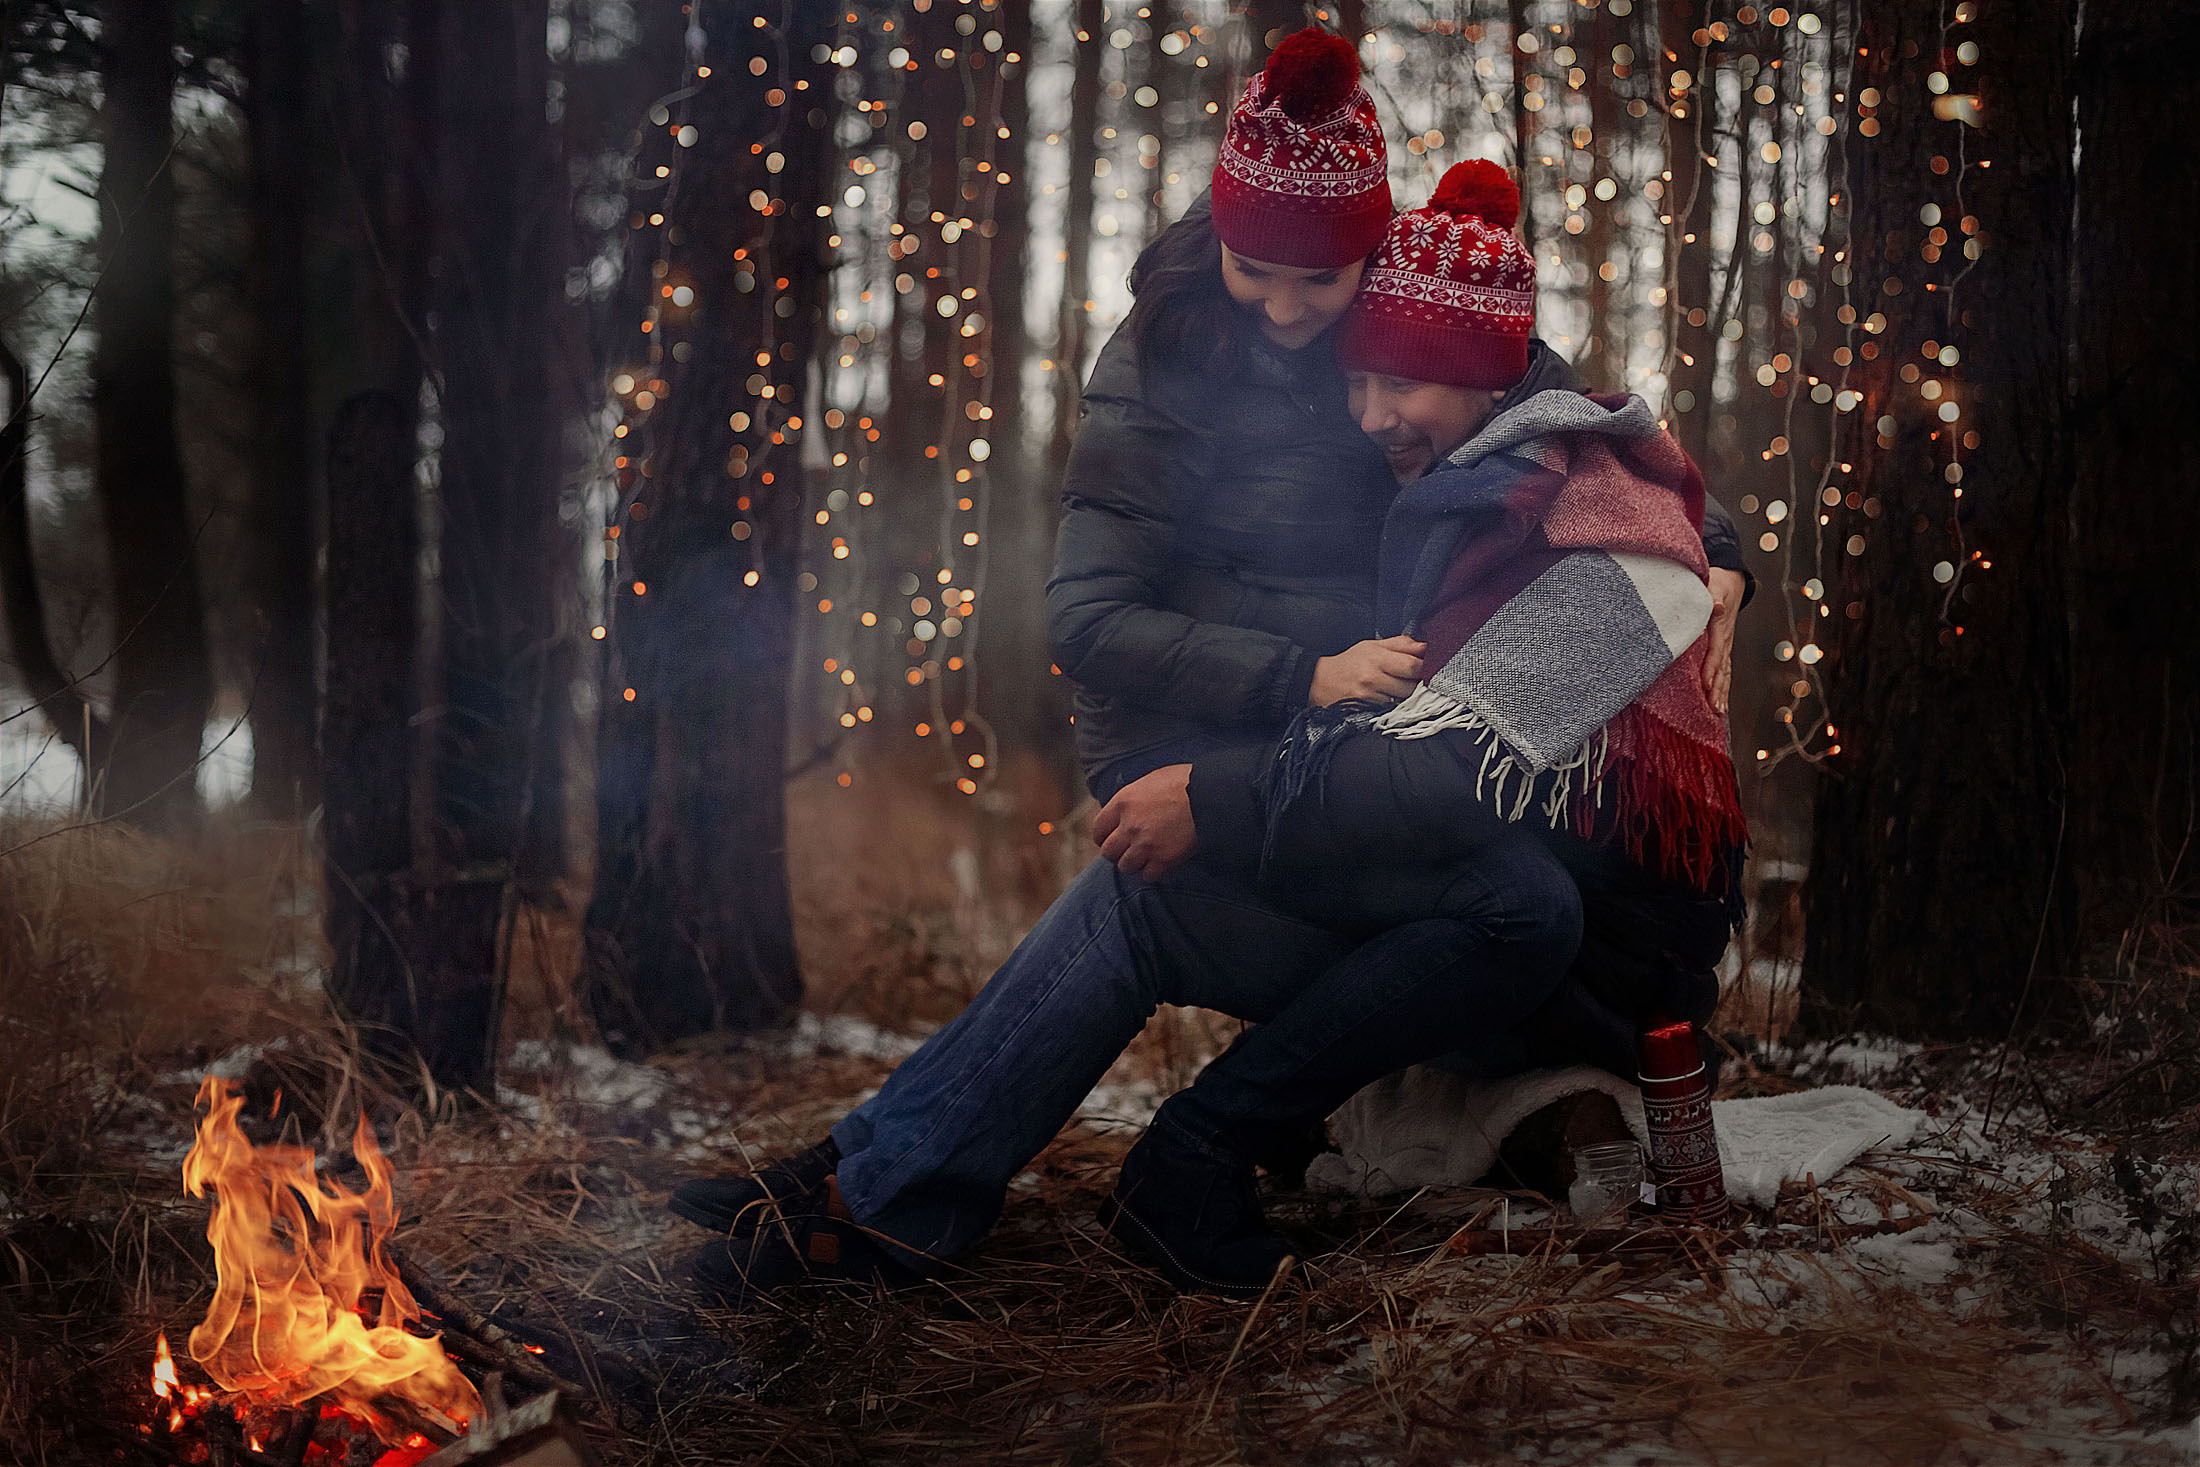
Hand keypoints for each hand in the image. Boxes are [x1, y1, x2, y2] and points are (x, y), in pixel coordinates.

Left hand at [1092, 764, 1195, 880]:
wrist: (1210, 795)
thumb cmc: (1184, 782)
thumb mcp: (1150, 781)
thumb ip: (1132, 799)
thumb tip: (1125, 811)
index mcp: (1123, 803)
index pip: (1098, 829)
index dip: (1103, 837)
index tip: (1109, 839)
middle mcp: (1129, 826)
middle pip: (1108, 852)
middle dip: (1117, 852)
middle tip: (1128, 850)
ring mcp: (1145, 845)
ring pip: (1125, 867)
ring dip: (1134, 863)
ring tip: (1145, 858)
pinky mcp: (1164, 859)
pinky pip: (1149, 876)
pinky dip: (1154, 872)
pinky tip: (1161, 864)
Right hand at [1311, 635, 1425, 706]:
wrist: (1320, 681)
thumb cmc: (1349, 662)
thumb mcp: (1372, 646)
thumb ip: (1400, 644)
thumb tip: (1426, 646)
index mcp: (1377, 657)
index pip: (1413, 665)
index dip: (1426, 667)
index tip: (1429, 667)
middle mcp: (1373, 676)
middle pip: (1412, 686)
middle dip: (1419, 684)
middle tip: (1418, 680)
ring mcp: (1370, 695)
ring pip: (1403, 699)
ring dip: (1408, 696)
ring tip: (1401, 688)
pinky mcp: (1366, 708)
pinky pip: (1391, 708)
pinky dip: (1395, 704)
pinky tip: (1390, 698)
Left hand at [1702, 568, 1744, 716]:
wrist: (1731, 580)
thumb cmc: (1717, 581)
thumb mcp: (1714, 583)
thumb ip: (1712, 595)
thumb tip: (1716, 606)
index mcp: (1721, 625)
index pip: (1716, 650)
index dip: (1711, 667)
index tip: (1705, 684)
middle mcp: (1726, 639)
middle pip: (1722, 667)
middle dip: (1718, 689)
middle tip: (1713, 709)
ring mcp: (1727, 645)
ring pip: (1725, 672)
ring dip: (1722, 693)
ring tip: (1717, 713)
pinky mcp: (1724, 649)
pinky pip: (1724, 671)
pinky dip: (1722, 688)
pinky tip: (1719, 705)